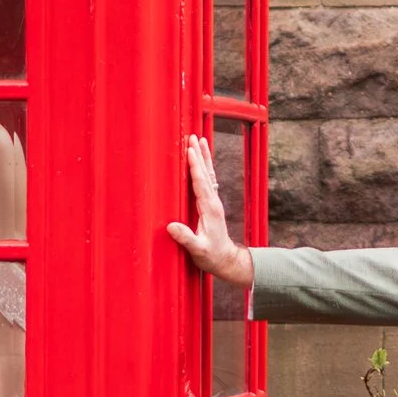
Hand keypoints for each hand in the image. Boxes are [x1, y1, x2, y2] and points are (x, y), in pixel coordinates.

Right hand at [164, 135, 253, 286]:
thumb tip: (171, 227)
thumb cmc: (211, 256)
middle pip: (206, 173)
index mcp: (209, 209)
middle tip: (193, 137)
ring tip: (199, 140)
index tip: (190, 151)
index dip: (195, 167)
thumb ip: (186, 238)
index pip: (201, 183)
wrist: (225, 259)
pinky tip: (201, 160)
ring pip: (208, 175)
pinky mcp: (210, 204)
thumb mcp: (198, 250)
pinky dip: (204, 168)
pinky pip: (207, 181)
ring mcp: (213, 202)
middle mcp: (213, 202)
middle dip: (199, 155)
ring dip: (203, 157)